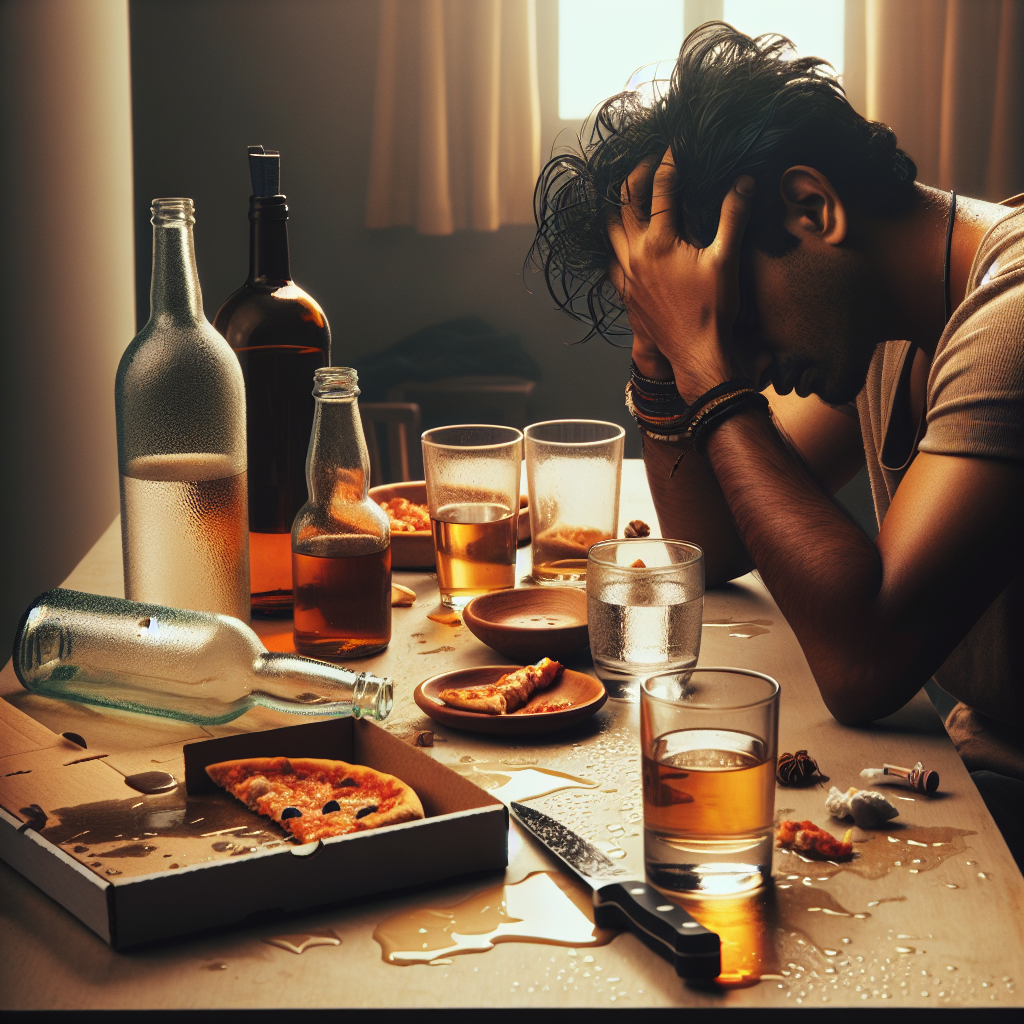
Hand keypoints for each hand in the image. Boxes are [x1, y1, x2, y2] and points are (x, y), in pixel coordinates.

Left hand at [607, 149, 754, 401]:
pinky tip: (626, 240)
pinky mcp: (625, 292)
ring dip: (618, 207)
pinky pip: (611, 259)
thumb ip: (733, 216)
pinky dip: (616, 242)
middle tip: (648, 162)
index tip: (675, 147)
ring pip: (611, 230)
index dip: (670, 162)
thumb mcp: (726, 260)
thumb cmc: (713, 310)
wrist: (696, 354)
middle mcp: (636, 254)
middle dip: (636, 175)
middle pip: (625, 201)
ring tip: (630, 194)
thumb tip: (743, 181)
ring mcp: (626, 274)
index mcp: (660, 241)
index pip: (662, 189)